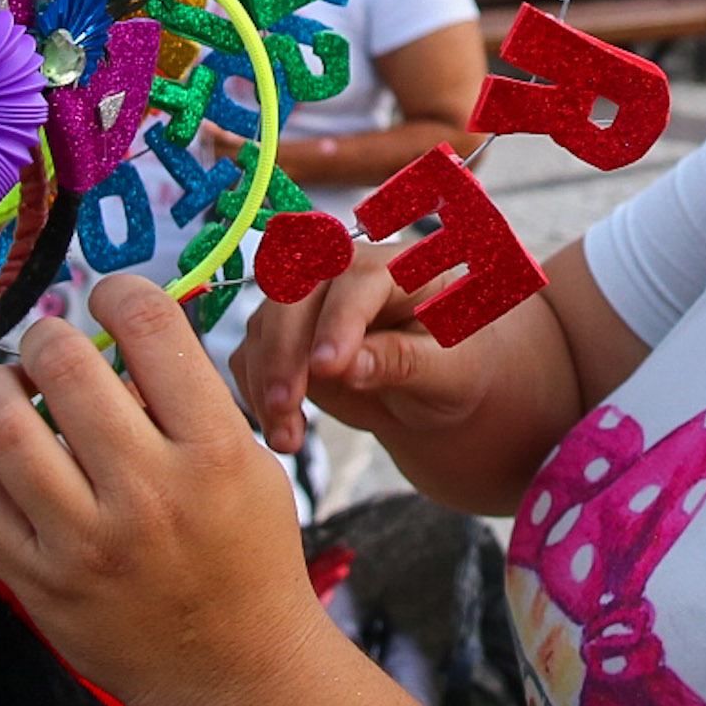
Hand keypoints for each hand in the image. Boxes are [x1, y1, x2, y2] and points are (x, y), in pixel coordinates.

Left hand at [0, 274, 328, 705]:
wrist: (235, 671)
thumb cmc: (246, 554)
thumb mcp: (248, 464)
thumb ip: (185, 400)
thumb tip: (109, 338)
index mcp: (212, 450)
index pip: (148, 325)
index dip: (118, 291)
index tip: (109, 299)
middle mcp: (147, 492)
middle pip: (60, 361)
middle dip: (47, 338)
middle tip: (51, 349)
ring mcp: (84, 544)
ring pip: (2, 425)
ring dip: (1, 390)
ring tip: (15, 393)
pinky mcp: (39, 585)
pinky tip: (14, 471)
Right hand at [230, 237, 491, 457]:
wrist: (433, 388)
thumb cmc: (454, 371)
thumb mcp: (449, 374)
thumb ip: (403, 361)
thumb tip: (350, 366)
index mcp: (403, 267)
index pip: (360, 280)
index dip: (340, 320)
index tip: (327, 368)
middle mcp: (347, 272)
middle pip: (297, 292)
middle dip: (284, 350)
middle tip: (286, 406)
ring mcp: (310, 300)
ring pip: (266, 324)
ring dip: (266, 380)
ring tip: (286, 438)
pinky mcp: (284, 333)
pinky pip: (252, 353)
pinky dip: (254, 390)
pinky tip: (280, 429)